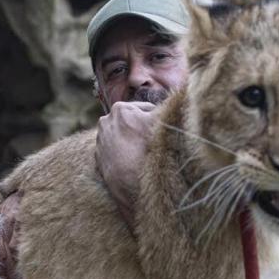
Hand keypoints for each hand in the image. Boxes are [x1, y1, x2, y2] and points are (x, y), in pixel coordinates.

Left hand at [96, 101, 157, 224]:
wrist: (132, 183)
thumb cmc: (148, 149)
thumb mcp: (161, 122)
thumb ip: (167, 107)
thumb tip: (180, 96)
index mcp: (120, 109)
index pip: (145, 110)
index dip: (157, 120)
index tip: (164, 131)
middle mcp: (105, 122)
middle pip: (132, 123)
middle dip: (142, 130)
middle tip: (155, 143)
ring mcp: (101, 141)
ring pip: (123, 138)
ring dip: (133, 143)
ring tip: (144, 154)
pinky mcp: (98, 159)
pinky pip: (115, 153)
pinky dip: (123, 156)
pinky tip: (133, 163)